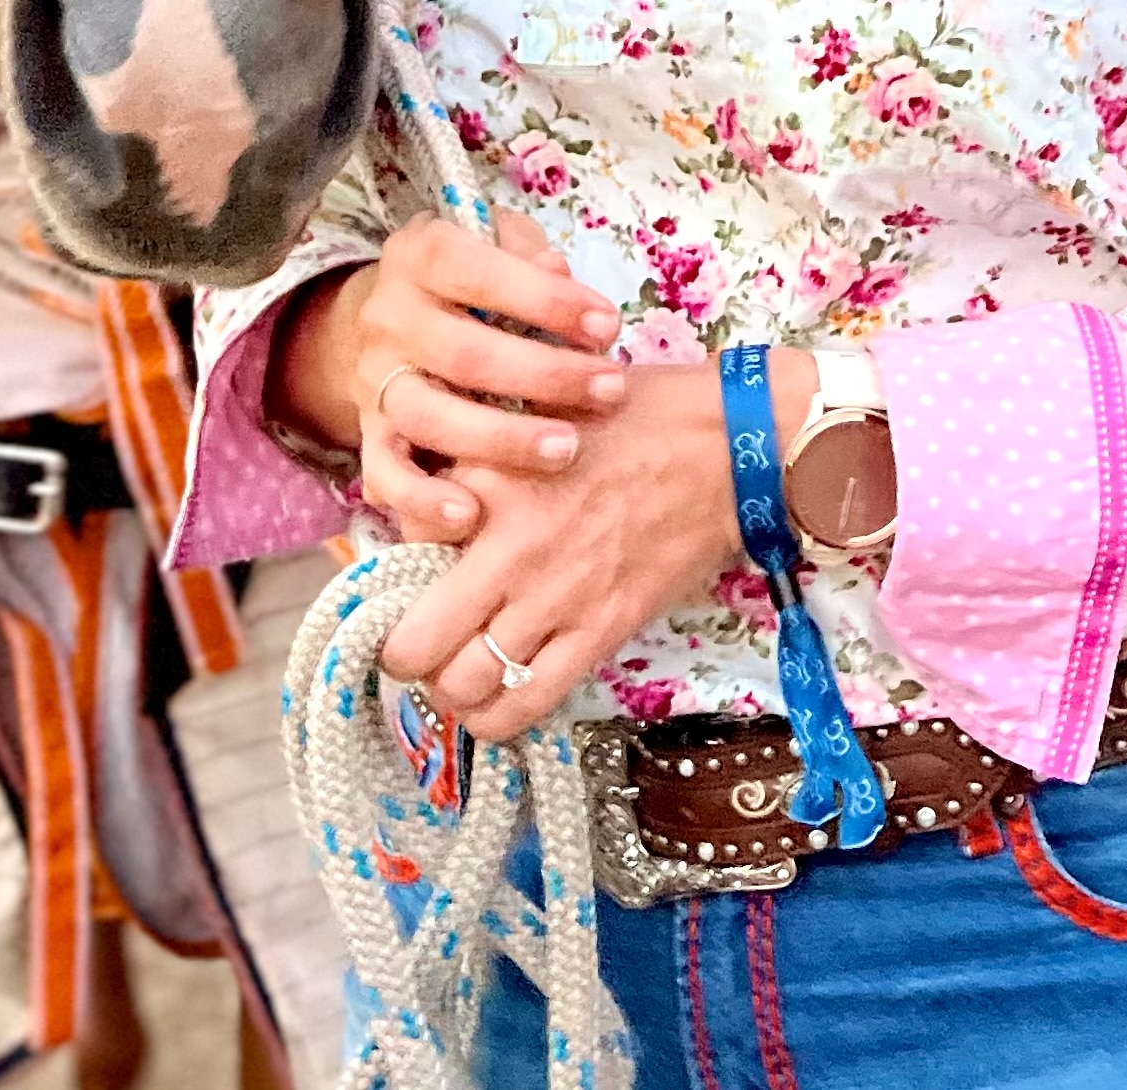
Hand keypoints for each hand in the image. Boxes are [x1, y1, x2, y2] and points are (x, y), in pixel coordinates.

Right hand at [267, 213, 625, 542]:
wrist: (392, 319)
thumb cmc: (473, 281)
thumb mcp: (498, 244)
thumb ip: (527, 254)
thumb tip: (556, 271)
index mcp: (420, 256)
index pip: (477, 272)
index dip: (546, 300)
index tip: (608, 326)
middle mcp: (389, 318)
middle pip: (462, 353)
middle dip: (545, 376)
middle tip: (611, 391)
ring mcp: (375, 380)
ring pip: (428, 417)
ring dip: (501, 439)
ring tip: (566, 451)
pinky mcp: (370, 434)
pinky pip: (385, 474)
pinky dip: (423, 499)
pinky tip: (471, 514)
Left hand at [377, 364, 751, 738]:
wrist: (728, 447)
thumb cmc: (638, 416)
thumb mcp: (541, 411)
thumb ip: (484, 456)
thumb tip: (440, 499)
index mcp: (488, 481)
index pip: (401, 540)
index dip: (398, 556)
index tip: (410, 566)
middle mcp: (509, 549)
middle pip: (415, 644)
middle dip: (404, 654)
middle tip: (415, 643)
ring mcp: (556, 599)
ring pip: (466, 686)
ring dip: (448, 690)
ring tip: (454, 674)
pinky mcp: (600, 632)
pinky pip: (528, 703)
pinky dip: (498, 717)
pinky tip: (494, 702)